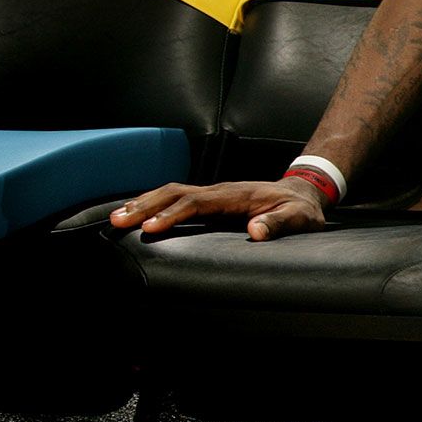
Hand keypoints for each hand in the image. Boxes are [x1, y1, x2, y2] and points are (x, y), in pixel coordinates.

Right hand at [110, 179, 329, 242]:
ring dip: (145, 202)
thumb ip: (280, 224)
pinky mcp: (211, 199)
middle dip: (146, 205)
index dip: (172, 214)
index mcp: (236, 195)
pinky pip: (177, 197)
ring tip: (118, 216)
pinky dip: (154, 203)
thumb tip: (256, 230)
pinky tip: (138, 212)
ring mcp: (213, 193)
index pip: (196, 202)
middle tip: (118, 220)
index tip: (151, 227)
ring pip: (172, 192)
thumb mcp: (299, 219)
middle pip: (175, 193)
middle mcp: (220, 191)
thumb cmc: (300, 209)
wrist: (304, 192)